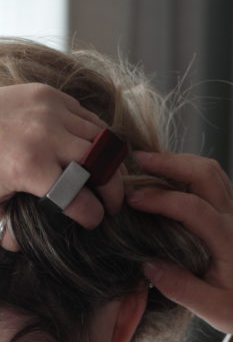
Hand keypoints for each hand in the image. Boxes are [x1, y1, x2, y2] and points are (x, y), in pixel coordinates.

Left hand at [0, 83, 124, 250]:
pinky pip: (89, 118)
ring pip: (103, 141)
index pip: (82, 202)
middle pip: (104, 168)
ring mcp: (50, 111)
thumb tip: (24, 246)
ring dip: (109, 163)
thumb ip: (6, 231)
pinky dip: (96, 137)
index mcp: (29, 167)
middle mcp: (45, 136)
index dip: (93, 218)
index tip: (92, 222)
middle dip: (113, 192)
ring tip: (104, 178)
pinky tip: (89, 152)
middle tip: (111, 204)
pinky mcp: (50, 95)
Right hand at [126, 152, 232, 338]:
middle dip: (169, 163)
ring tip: (147, 165)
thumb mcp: (212, 309)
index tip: (132, 199)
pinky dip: (188, 172)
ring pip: (210, 172)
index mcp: (228, 242)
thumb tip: (146, 266)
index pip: (193, 207)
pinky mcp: (230, 217)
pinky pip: (212, 182)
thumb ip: (179, 288)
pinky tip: (168, 178)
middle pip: (205, 173)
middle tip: (135, 162)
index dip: (161, 198)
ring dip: (179, 162)